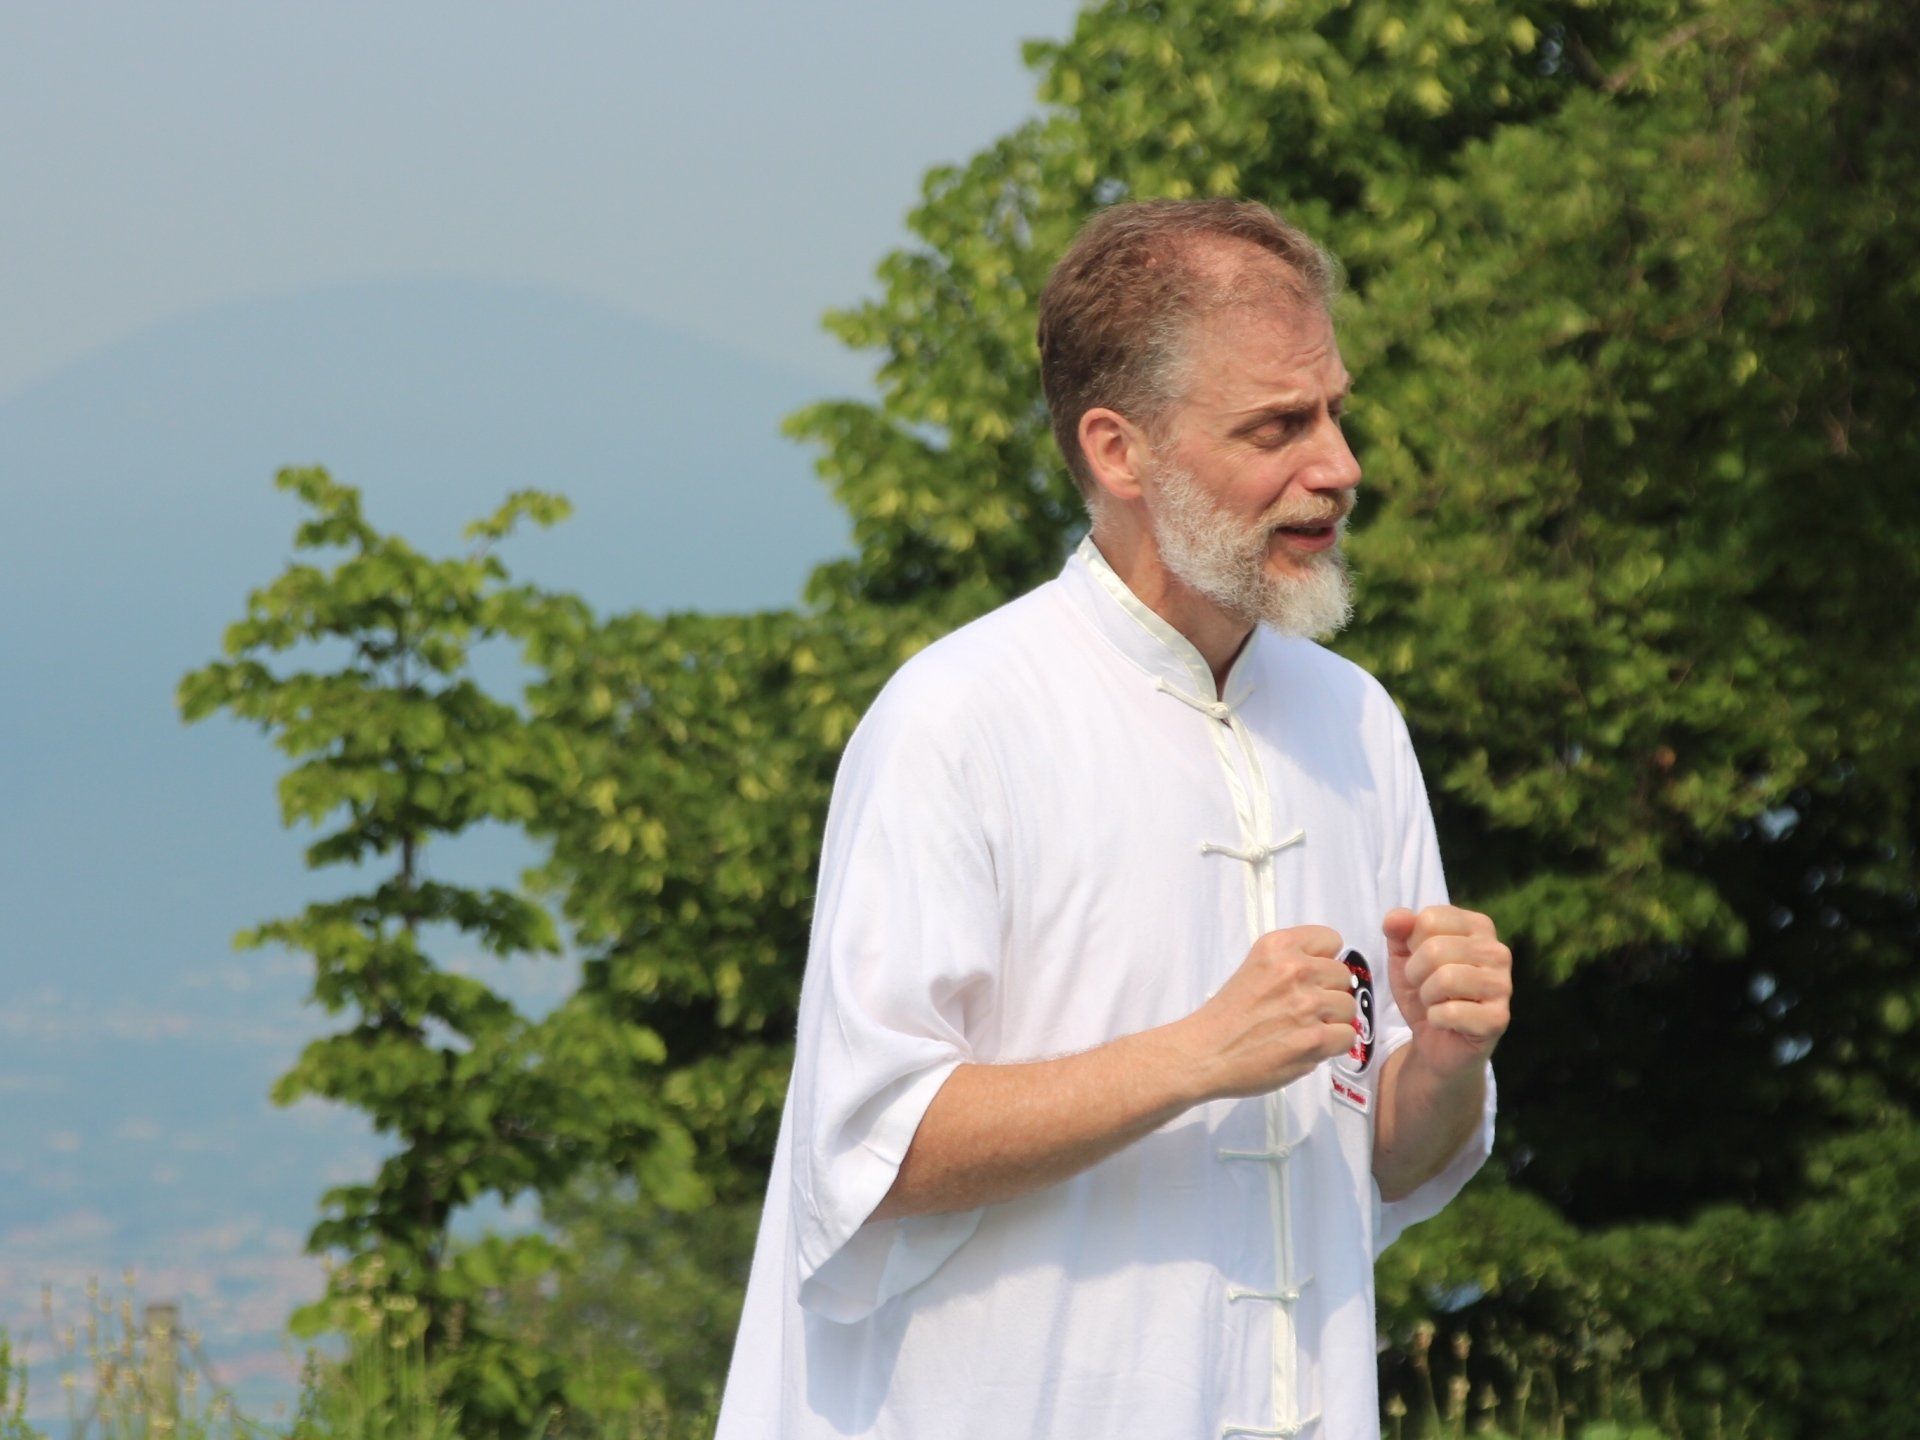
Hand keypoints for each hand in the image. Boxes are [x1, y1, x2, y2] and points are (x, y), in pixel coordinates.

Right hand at [1180, 925, 1358, 1101]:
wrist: (1206, 1052)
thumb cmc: (1227, 1018)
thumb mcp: (1255, 968)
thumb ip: (1290, 964)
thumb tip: (1328, 976)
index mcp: (1277, 947)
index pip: (1331, 939)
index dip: (1324, 961)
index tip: (1313, 975)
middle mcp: (1294, 969)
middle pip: (1343, 975)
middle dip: (1328, 992)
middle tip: (1303, 1009)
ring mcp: (1306, 1003)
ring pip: (1348, 1006)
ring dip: (1332, 1020)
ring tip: (1303, 1029)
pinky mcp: (1315, 1037)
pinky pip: (1348, 1035)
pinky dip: (1332, 1045)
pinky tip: (1308, 1045)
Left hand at [1382, 905, 1511, 1078]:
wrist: (1436, 1039)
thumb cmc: (1424, 989)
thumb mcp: (1403, 955)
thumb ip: (1398, 930)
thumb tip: (1395, 918)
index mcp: (1478, 926)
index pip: (1429, 919)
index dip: (1412, 944)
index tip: (1420, 960)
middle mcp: (1498, 951)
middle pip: (1435, 949)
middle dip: (1415, 973)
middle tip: (1424, 987)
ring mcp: (1503, 985)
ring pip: (1445, 979)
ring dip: (1426, 996)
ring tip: (1435, 1002)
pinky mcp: (1498, 1018)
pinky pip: (1451, 1012)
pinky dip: (1435, 1018)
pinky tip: (1446, 1021)